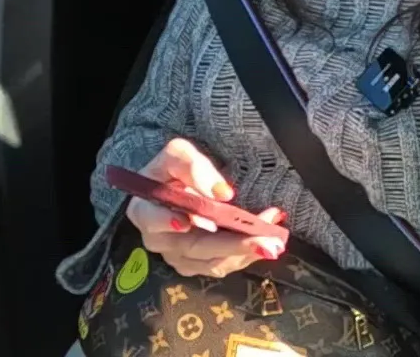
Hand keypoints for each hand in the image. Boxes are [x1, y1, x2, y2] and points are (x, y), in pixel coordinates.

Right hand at [125, 138, 286, 277]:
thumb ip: (193, 167)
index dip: (167, 222)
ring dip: (245, 251)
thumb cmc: (173, 169)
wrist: (176, 184)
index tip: (187, 222)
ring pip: (211, 262)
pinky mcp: (197, 263)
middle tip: (264, 241)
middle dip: (231, 244)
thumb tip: (221, 193)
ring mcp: (178, 256)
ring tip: (275, 241)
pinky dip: (247, 253)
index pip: (151, 219)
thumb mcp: (178, 154)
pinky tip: (270, 239)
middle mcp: (159, 239)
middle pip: (193, 247)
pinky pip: (222, 265)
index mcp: (145, 210)